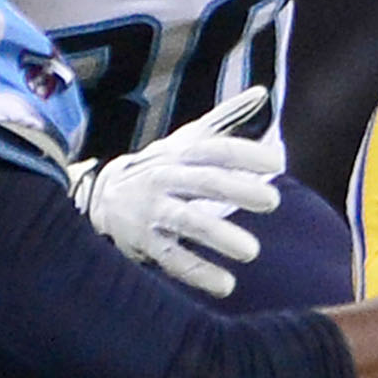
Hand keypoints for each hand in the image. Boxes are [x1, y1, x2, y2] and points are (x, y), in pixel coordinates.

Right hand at [71, 85, 284, 298]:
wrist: (100, 196)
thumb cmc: (159, 166)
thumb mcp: (186, 139)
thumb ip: (225, 118)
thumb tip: (261, 92)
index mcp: (180, 153)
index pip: (215, 149)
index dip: (245, 154)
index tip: (277, 163)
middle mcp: (165, 178)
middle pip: (203, 182)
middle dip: (237, 191)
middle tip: (273, 201)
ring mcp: (152, 211)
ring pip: (186, 222)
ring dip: (218, 236)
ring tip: (251, 252)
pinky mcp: (143, 242)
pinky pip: (172, 258)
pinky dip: (198, 273)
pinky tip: (226, 286)